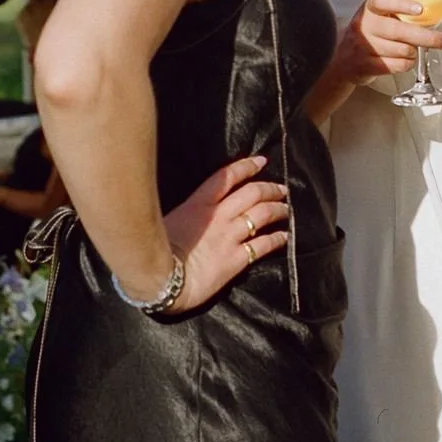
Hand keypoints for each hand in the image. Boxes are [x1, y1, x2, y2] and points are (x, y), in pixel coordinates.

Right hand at [161, 154, 290, 310]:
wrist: (160, 280)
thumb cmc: (155, 250)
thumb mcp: (170, 220)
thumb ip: (187, 213)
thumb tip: (192, 211)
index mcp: (199, 203)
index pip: (227, 177)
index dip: (247, 167)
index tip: (262, 161)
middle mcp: (219, 216)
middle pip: (252, 193)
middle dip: (270, 189)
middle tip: (282, 190)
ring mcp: (230, 236)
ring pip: (262, 215)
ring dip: (278, 210)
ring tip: (286, 209)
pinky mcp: (237, 259)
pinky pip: (263, 244)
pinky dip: (277, 239)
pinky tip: (284, 237)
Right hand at [332, 0, 441, 84]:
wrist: (342, 57)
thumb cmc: (370, 32)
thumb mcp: (378, 15)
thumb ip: (398, 12)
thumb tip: (433, 16)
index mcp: (369, 8)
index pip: (383, 2)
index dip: (402, 5)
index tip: (420, 9)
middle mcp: (364, 25)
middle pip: (399, 31)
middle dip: (426, 38)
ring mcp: (363, 47)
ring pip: (402, 50)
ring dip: (415, 52)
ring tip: (413, 50)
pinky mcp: (366, 65)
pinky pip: (397, 66)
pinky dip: (408, 64)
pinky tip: (406, 60)